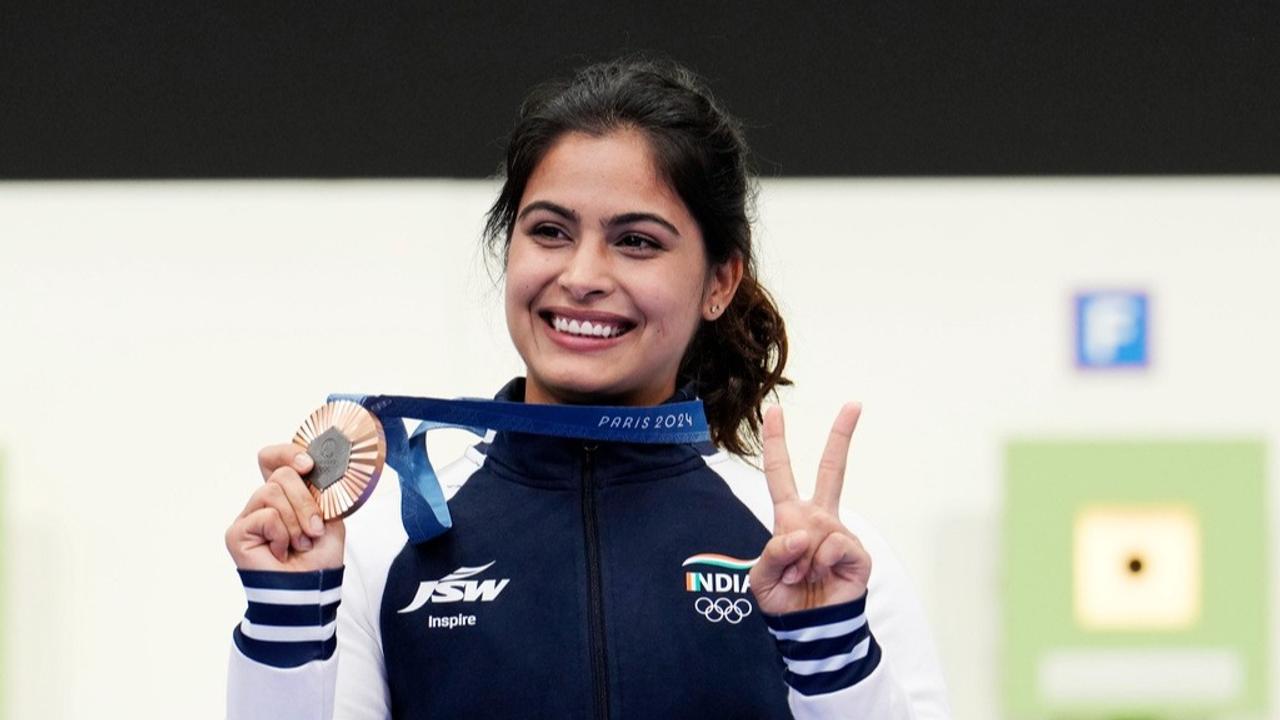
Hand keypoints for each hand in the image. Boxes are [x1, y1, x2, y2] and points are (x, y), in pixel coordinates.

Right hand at [224, 444, 344, 571]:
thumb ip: (319, 490)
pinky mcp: (237, 533)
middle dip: (306, 502)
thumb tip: (310, 466)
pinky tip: (281, 552)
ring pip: (273, 492)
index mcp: (284, 496)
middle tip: (314, 529)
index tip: (308, 465)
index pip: (272, 459)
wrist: (311, 588)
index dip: (287, 454)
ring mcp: (248, 517)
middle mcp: (263, 504)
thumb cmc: (319, 557)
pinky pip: (266, 516)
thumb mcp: (330, 515)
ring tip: (299, 543)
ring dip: (297, 521)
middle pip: (281, 474)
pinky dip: (283, 534)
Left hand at [749, 403, 871, 614]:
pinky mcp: (856, 552)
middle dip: (841, 436)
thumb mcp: (761, 577)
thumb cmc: (784, 599)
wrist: (809, 628)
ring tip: (803, 577)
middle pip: (830, 470)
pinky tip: (821, 577)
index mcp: (790, 516)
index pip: (780, 473)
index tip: (774, 411)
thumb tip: (801, 534)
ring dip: (801, 560)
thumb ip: (772, 553)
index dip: (776, 442)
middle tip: (854, 404)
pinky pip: (832, 546)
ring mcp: (839, 532)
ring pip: (817, 529)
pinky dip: (820, 564)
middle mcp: (817, 518)